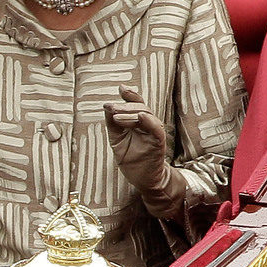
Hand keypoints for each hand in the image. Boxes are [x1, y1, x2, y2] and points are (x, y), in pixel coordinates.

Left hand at [103, 85, 185, 218]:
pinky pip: (156, 129)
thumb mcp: (116, 138)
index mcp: (139, 121)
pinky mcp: (159, 143)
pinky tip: (140, 117)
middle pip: (140, 107)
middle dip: (124, 105)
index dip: (130, 95)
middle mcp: (148, 124)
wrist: (142, 179)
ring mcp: (154, 132)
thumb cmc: (131, 158)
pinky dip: (149, 121)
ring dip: (130, 113)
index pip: (136, 104)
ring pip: (146, 115)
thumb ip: (112, 123)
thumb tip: (107, 106)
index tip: (121, 88)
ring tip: (116, 116)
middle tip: (109, 107)